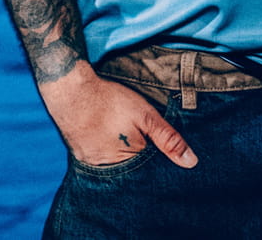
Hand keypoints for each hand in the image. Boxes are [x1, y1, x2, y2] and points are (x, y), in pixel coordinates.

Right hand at [38, 62, 198, 168]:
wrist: (69, 90)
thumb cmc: (110, 101)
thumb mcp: (145, 115)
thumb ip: (168, 138)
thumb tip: (192, 163)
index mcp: (130, 162)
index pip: (152, 170)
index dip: (158, 158)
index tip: (158, 144)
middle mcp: (109, 171)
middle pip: (133, 171)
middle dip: (141, 159)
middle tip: (137, 136)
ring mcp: (93, 165)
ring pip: (116, 167)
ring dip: (123, 157)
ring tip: (122, 136)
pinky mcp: (81, 158)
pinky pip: (100, 163)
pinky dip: (107, 153)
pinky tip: (108, 138)